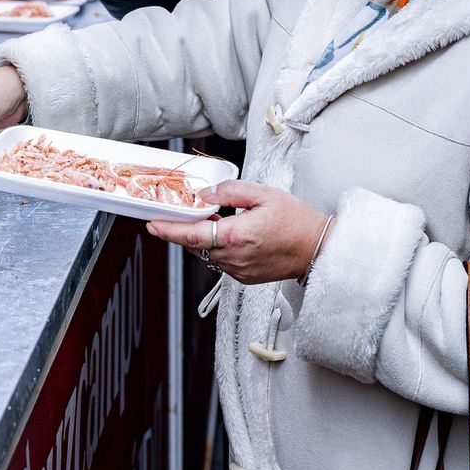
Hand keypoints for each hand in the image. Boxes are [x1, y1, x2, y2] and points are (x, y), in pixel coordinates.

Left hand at [145, 181, 329, 284]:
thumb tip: (205, 194)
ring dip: (202, 239)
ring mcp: (239, 270)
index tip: (152, 224)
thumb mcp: (264, 194)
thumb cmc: (296, 221)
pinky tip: (227, 233)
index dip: (169, 230)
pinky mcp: (244, 277)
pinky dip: (217, 247)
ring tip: (210, 220)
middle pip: (196, 245)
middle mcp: (234, 257)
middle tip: (176, 214)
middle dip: (184, 231)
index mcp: (237, 236)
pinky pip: (220, 261)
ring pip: (207, 254)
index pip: (192, 235)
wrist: (318, 249)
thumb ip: (230, 192)